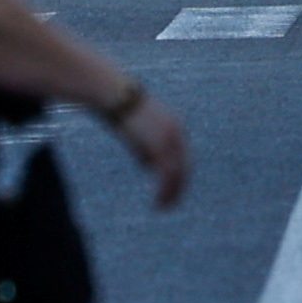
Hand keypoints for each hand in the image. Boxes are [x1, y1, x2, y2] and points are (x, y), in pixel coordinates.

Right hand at [101, 80, 193, 207]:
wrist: (116, 95)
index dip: (181, 175)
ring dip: (171, 193)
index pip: (184, 157)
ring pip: (177, 174)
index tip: (173, 189)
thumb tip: (150, 166)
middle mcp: (177, 133)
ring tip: (163, 207)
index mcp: (175, 126)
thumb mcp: (137, 131)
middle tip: (171, 203)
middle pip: (185, 167)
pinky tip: (158, 203)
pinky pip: (166, 175)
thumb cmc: (122, 109)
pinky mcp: (160, 146)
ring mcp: (170, 140)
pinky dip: (164, 192)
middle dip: (179, 187)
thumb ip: (147, 148)